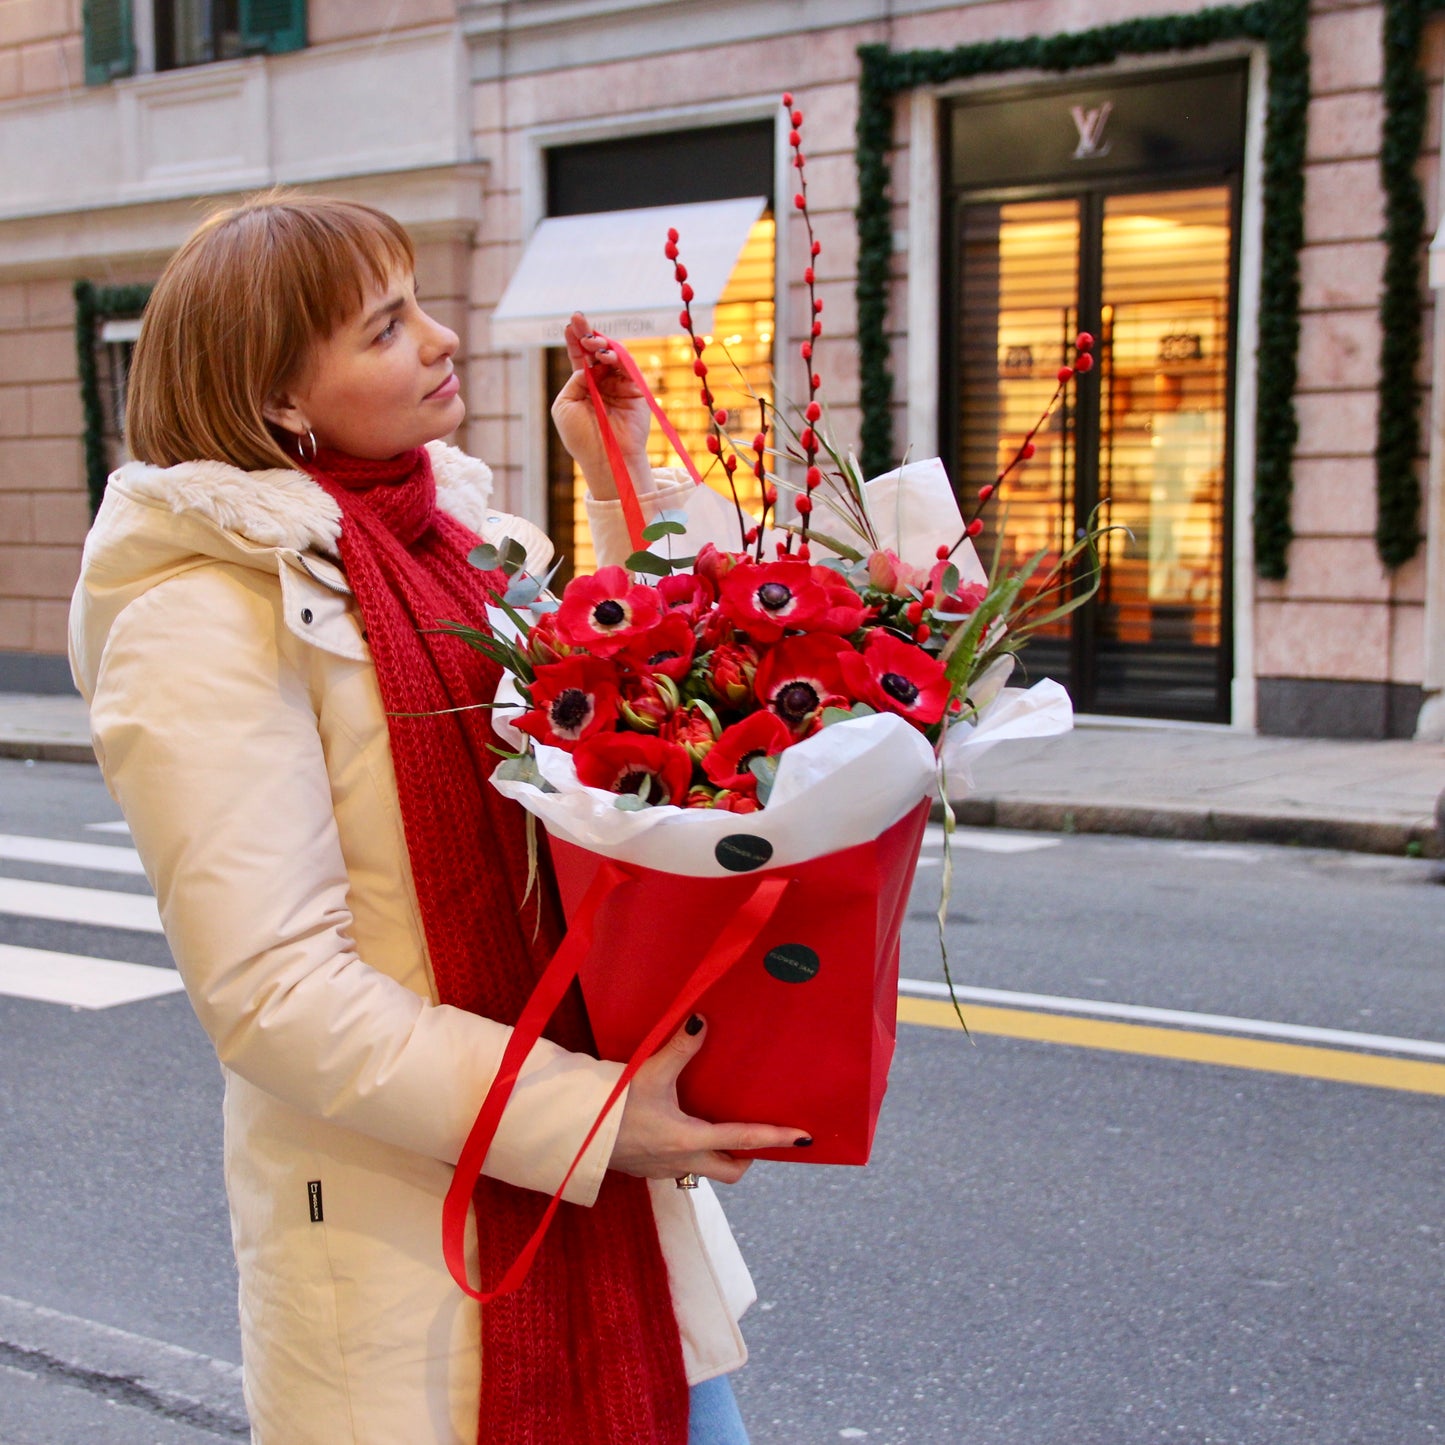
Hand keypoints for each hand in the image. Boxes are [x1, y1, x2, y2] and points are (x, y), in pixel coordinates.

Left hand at [550, 312, 652, 500]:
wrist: (605, 458)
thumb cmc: (581, 437)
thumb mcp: (565, 405)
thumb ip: (574, 381)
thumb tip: (589, 365)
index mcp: (583, 388)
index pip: (579, 359)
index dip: (574, 340)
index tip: (570, 323)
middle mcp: (602, 384)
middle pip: (596, 352)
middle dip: (586, 334)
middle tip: (578, 320)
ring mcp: (619, 386)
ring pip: (612, 356)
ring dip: (600, 344)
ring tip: (590, 343)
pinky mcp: (635, 390)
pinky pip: (628, 366)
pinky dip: (617, 356)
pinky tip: (604, 354)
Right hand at [609, 1015, 811, 1184]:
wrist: (573, 1134)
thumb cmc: (612, 1107)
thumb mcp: (649, 1073)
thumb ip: (679, 1047)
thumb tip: (702, 1019)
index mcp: (689, 1139)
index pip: (744, 1139)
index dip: (777, 1138)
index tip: (804, 1138)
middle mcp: (682, 1161)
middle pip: (731, 1170)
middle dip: (748, 1156)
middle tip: (754, 1134)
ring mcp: (664, 1169)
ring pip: (706, 1170)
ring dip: (719, 1154)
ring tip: (721, 1128)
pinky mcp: (648, 1170)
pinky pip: (682, 1167)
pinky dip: (693, 1153)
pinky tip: (681, 1130)